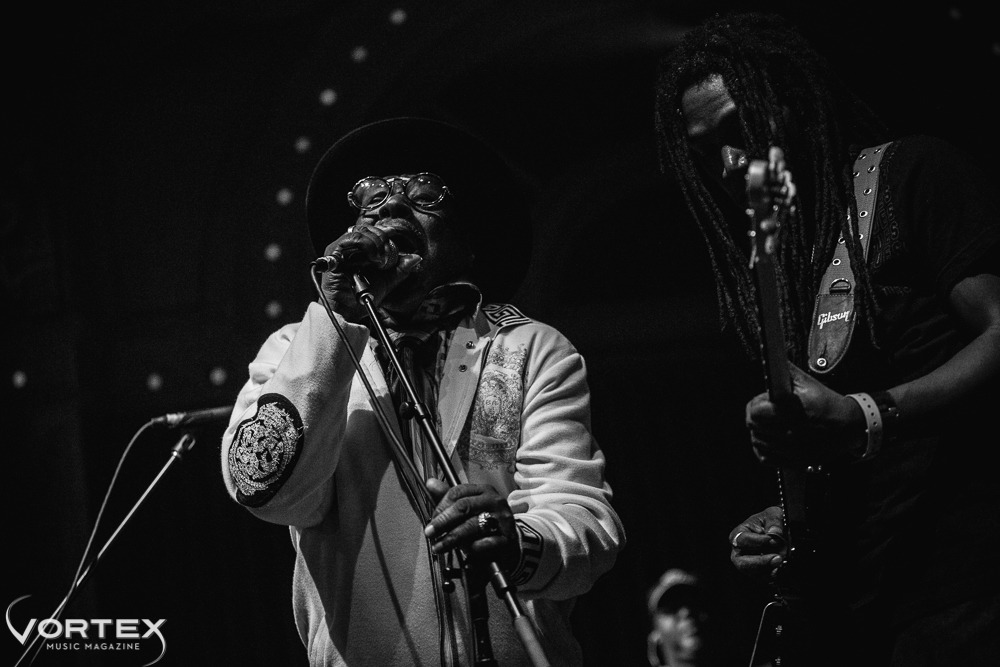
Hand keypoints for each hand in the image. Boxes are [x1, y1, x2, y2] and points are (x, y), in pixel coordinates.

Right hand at [319, 225, 420, 322]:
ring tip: (380, 260)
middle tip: (386, 256)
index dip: (384, 233)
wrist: (350, 311)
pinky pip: (348, 241)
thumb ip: (401, 268)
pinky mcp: (333, 255)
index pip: (371, 231)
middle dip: (380, 238)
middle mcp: (348, 247)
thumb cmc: (364, 296)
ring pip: (359, 233)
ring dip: (374, 243)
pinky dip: (364, 246)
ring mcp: (339, 250)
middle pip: (366, 229)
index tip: (393, 240)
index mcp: (359, 249)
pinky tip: (372, 260)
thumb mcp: (388, 281)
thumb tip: (416, 258)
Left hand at [423, 479, 520, 572]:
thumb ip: (449, 498)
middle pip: (463, 506)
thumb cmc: (484, 523)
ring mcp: (503, 518)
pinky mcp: (507, 537)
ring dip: (452, 538)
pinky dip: (473, 548)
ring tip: (440, 547)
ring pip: (472, 525)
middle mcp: (494, 501)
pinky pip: (486, 542)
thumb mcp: (467, 509)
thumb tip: (430, 483)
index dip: (441, 506)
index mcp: (484, 491)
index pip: (458, 492)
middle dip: (443, 521)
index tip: (431, 520)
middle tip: (430, 533)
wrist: (509, 542)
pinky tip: (466, 551)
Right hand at [729, 506, 784, 580]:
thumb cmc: (769, 521)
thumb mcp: (772, 514)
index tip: (773, 540)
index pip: (742, 541)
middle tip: (777, 558)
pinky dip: (774, 576)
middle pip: (742, 563)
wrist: (777, 529)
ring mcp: (749, 564)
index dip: (758, 541)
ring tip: (782, 561)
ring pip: (754, 574)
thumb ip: (774, 522)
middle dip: (760, 562)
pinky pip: (765, 579)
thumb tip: (774, 533)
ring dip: (769, 570)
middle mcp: (740, 552)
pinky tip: (782, 568)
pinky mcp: (760, 573)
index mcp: (738, 535)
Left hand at [745, 362, 865, 464]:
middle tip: (765, 412)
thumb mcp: (809, 383)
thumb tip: (772, 357)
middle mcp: (789, 431)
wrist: (850, 426)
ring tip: (769, 425)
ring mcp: (791, 448)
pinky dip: (763, 449)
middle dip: (755, 416)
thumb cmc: (828, 404)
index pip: (755, 411)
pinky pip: (765, 458)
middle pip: (753, 426)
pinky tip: (770, 440)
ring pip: (757, 442)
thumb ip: (787, 372)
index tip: (762, 401)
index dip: (756, 403)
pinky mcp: (794, 460)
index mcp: (790, 410)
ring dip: (759, 432)